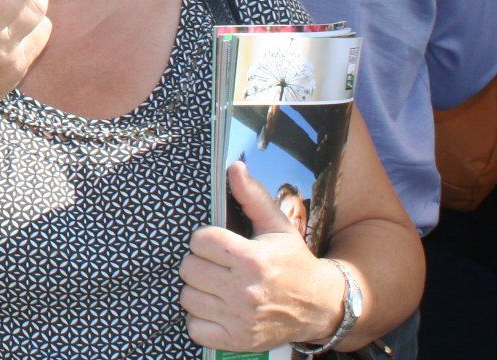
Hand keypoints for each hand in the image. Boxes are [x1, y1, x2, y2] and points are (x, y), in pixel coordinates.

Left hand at [180, 162, 346, 351]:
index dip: (207, 240)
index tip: (220, 245)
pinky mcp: (237, 341)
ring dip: (198, 291)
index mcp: (252, 259)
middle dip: (200, 263)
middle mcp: (244, 291)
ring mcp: (240, 319)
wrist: (320, 307)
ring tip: (219, 286)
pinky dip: (200, 320)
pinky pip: (194, 328)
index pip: (200, 240)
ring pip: (188, 297)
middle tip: (219, 266)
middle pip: (188, 268)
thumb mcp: (277, 226)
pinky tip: (218, 309)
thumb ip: (252, 196)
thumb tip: (233, 167)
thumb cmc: (293, 262)